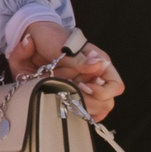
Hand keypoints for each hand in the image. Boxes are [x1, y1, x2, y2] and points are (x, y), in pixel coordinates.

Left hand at [9, 21, 123, 118]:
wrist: (35, 37)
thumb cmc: (51, 38)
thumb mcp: (63, 46)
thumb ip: (80, 60)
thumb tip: (98, 65)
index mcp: (99, 63)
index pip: (115, 86)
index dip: (102, 92)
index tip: (82, 87)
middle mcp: (95, 77)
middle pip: (107, 102)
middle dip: (88, 102)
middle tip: (68, 96)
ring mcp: (85, 86)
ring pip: (95, 110)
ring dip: (79, 107)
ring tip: (63, 99)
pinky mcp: (73, 93)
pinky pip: (83, 111)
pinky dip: (76, 114)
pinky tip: (65, 109)